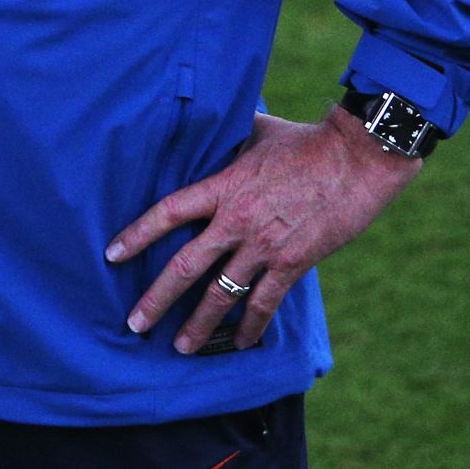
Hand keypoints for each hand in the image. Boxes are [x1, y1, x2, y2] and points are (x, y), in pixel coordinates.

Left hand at [108, 108, 422, 353]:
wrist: (357, 158)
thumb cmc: (306, 140)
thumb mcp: (256, 132)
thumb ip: (228, 139)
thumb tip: (211, 122)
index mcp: (222, 187)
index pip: (167, 213)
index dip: (136, 235)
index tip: (111, 255)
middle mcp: (236, 221)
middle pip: (185, 266)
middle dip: (156, 299)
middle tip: (135, 323)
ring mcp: (264, 246)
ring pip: (221, 293)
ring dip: (199, 324)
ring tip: (180, 347)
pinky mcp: (294, 262)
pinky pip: (266, 302)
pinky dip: (251, 325)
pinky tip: (239, 343)